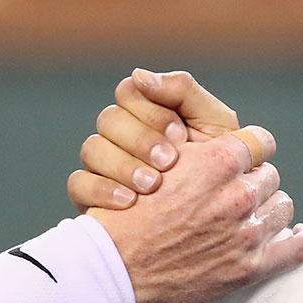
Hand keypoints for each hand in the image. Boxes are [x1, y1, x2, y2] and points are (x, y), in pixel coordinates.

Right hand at [68, 68, 242, 212]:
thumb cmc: (224, 173)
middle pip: (109, 119)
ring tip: (152, 186)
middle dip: (141, 139)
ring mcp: (104, 166)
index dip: (152, 112)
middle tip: (169, 162)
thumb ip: (184, 92)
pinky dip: (102, 190)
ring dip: (123, 165)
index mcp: (148, 113)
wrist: (217, 227)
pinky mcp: (91, 196)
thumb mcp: (216, 127)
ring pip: (92, 148)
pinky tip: (128, 203)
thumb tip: (139, 75)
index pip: (129, 92)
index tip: (180, 136)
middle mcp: (121, 136)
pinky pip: (78, 183)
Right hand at [90, 125, 302, 302]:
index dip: (249, 148)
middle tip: (237, 191)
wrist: (115, 268)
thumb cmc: (130, 211)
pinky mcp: (250, 268)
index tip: (244, 155)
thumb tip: (212, 127)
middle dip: (254, 181)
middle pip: (270, 176)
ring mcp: (246, 233)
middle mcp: (238, 194)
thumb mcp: (157, 158)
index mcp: (218, 161)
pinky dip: (302, 239)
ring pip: (283, 207)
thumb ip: (190, 136)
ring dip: (270, 208)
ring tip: (254, 215)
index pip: (260, 141)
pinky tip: (300, 235)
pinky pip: (297, 248)